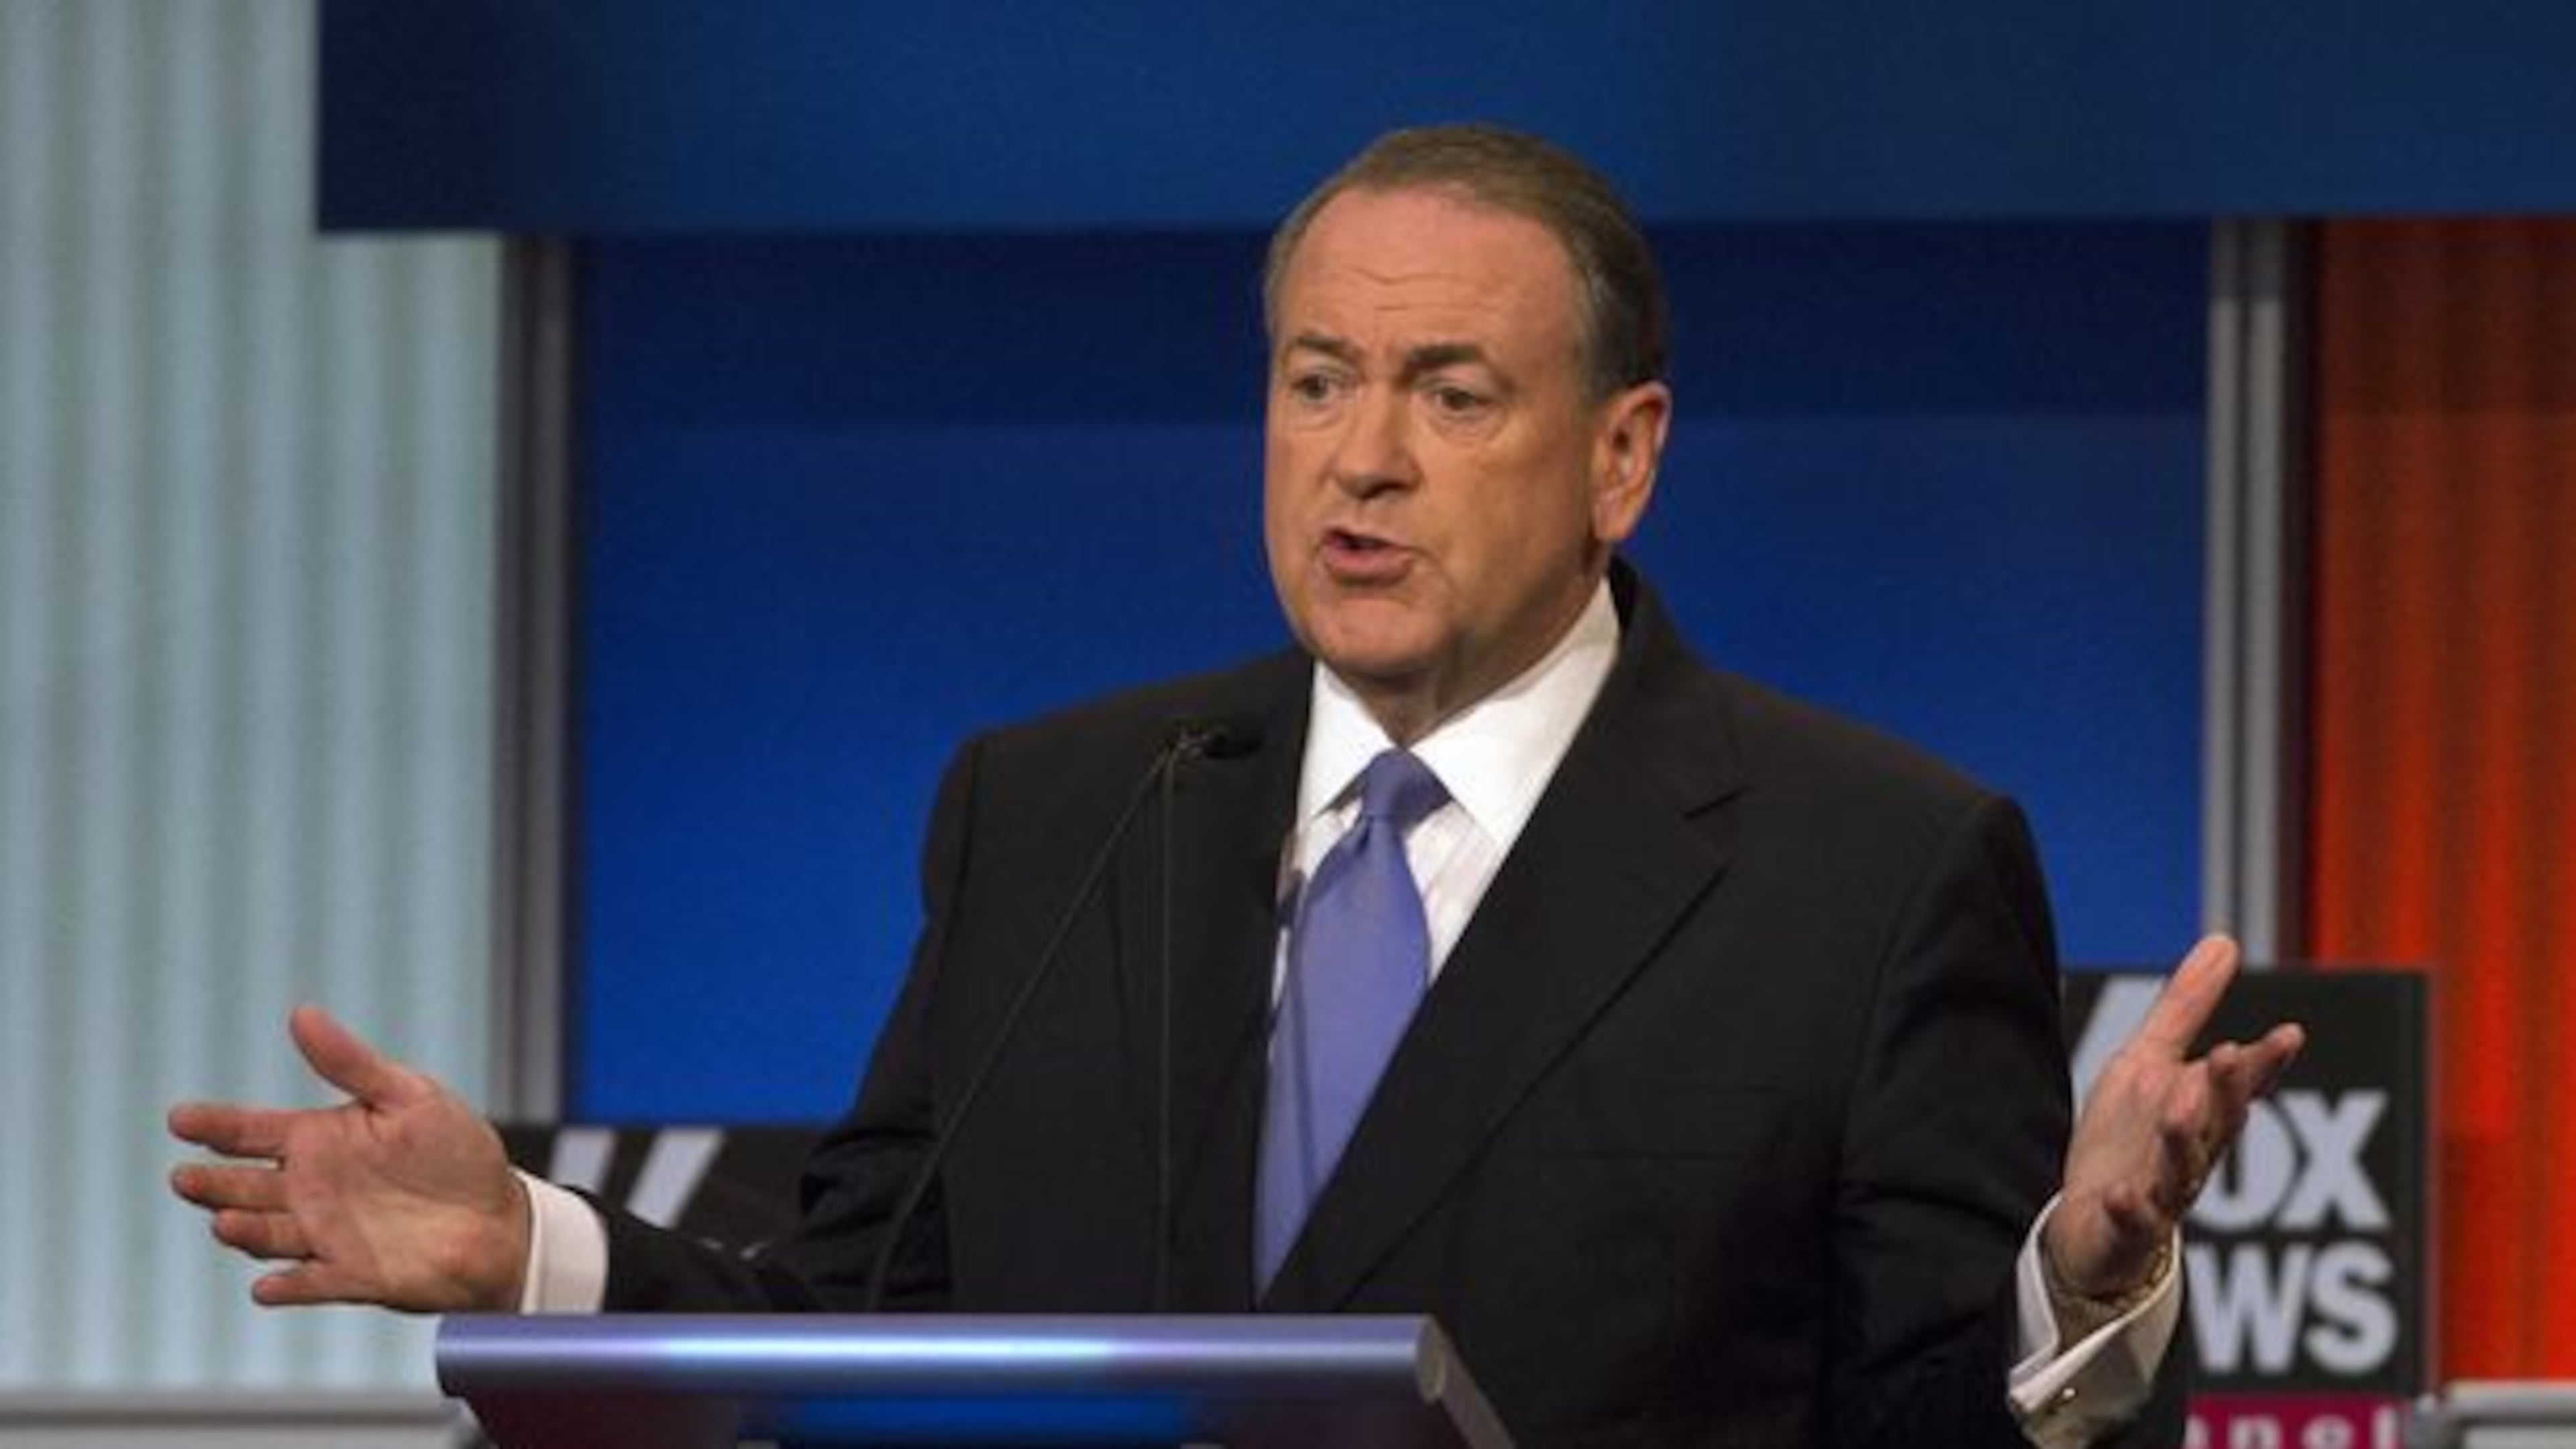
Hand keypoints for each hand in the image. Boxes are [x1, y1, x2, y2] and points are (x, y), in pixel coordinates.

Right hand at [168, 1006, 529, 1311]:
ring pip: (268, 1234)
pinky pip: (309, 1283)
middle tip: (185, 1177)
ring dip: (245, 1231)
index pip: (252, 1131)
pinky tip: (267, 1287)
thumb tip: (301, 1013)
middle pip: (245, 1186)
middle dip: (212, 1182)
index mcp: (321, 1140)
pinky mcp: (350, 1276)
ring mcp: (326, 1235)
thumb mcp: (410, 1096)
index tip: (179, 1118)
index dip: (215, 1125)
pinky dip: (288, 1286)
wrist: (500, 1220)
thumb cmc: (458, 1152)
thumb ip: (351, 1063)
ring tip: (225, 1222)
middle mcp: (312, 1188)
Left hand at [2043, 935, 2304, 1299]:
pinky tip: (2121, 1194)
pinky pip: (2134, 1222)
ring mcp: (2161, 1193)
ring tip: (2177, 1106)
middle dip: (2225, 1091)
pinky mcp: (2127, 1229)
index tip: (2289, 1034)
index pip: (2240, 1084)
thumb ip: (2186, 1009)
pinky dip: (2131, 1209)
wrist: (2089, 1227)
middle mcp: (2191, 1153)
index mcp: (2200, 1112)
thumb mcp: (2147, 1063)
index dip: (2263, 1062)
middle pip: (2216, 1122)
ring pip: (2180, 1169)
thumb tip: (2225, 941)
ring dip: (2181, 1139)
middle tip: (2227, 1055)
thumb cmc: (2127, 1141)